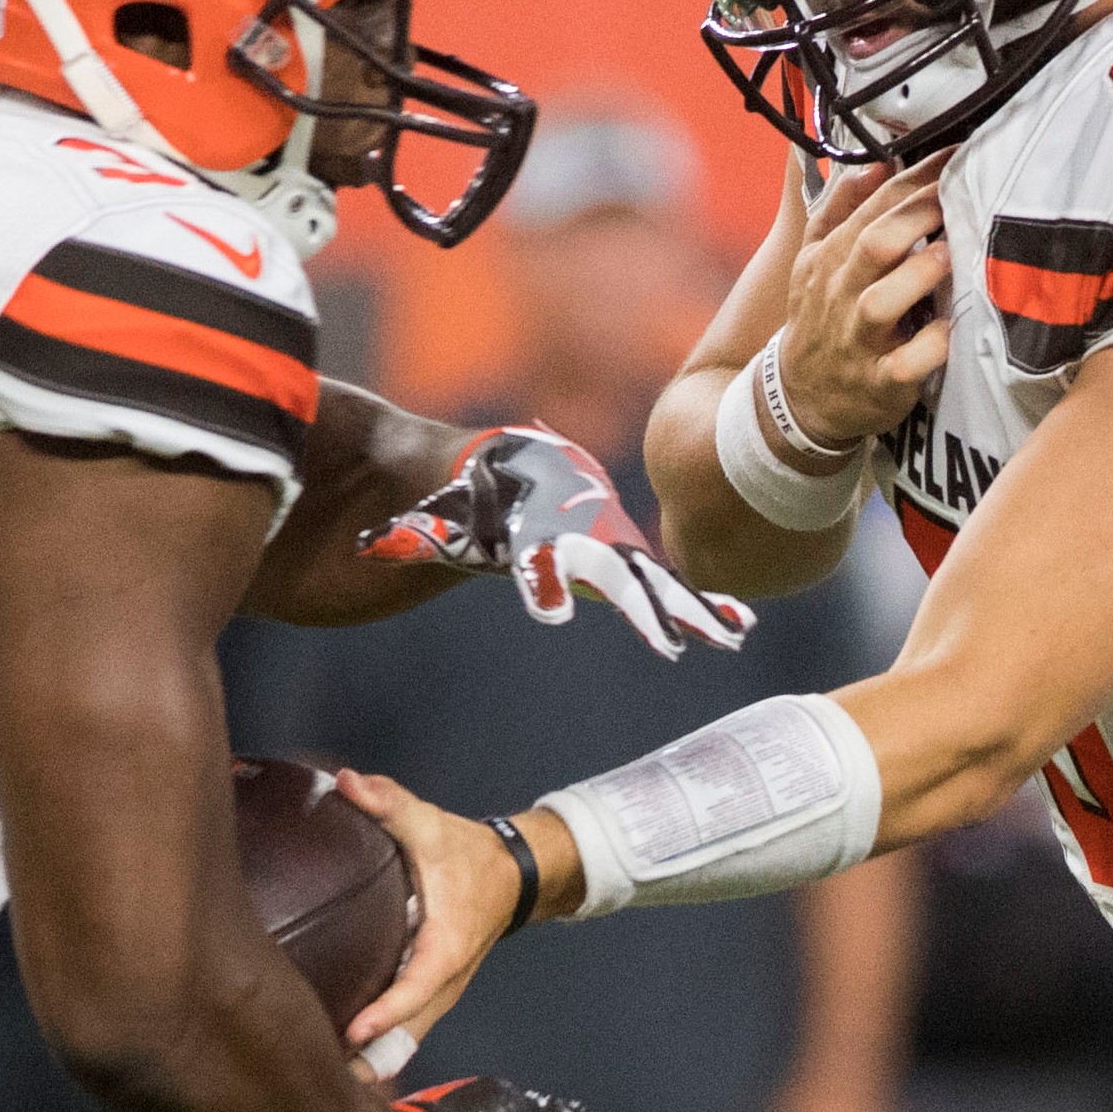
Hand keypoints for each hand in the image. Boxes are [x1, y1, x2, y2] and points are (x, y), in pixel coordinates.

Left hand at [335, 772, 528, 1056]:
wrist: (515, 875)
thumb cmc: (469, 855)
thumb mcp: (431, 824)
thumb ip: (389, 803)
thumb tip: (347, 783)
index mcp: (446, 947)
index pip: (416, 988)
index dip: (386, 1013)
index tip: (353, 1033)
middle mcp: (445, 981)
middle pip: (407, 1034)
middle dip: (371, 1061)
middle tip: (321, 1082)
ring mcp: (440, 994)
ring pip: (406, 1041)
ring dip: (373, 1062)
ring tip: (321, 1084)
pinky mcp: (431, 996)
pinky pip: (404, 1031)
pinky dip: (379, 1049)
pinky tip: (337, 1060)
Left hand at [362, 427, 754, 658]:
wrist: (520, 469)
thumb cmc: (469, 499)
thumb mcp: (436, 517)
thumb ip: (409, 534)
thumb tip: (376, 548)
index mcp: (529, 527)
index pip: (535, 555)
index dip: (540, 580)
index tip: (551, 609)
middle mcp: (579, 536)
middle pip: (612, 572)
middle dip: (640, 606)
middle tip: (669, 642)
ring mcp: (609, 547)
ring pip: (652, 581)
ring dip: (689, 609)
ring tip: (729, 637)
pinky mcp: (625, 563)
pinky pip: (665, 585)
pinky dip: (700, 604)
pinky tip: (736, 626)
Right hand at [776, 155, 953, 452]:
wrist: (799, 397)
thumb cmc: (821, 317)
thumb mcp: (815, 259)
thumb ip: (842, 209)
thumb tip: (877, 162)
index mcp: (830, 259)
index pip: (872, 208)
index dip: (913, 178)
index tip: (954, 155)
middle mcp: (842, 294)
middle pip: (873, 245)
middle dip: (916, 216)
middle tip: (958, 195)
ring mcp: (858, 340)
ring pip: (882, 303)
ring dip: (918, 275)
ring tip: (950, 254)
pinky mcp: (878, 382)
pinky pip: (902, 366)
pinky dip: (927, 349)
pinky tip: (950, 331)